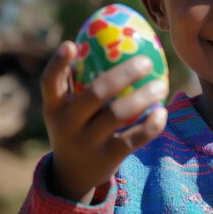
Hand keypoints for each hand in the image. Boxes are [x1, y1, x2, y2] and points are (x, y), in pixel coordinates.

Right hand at [41, 41, 168, 202]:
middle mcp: (67, 124)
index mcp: (54, 107)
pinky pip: (133, 138)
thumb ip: (75, 80)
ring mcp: (87, 142)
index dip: (58, 63)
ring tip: (161, 85)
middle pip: (96, 94)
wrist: (73, 174)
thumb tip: (100, 39)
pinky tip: (162, 112)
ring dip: (143, 97)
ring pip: (117, 114)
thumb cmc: (76, 126)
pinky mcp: (107, 158)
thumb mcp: (66, 108)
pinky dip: (150, 125)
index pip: (49, 83)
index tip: (71, 44)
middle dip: (123, 74)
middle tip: (146, 61)